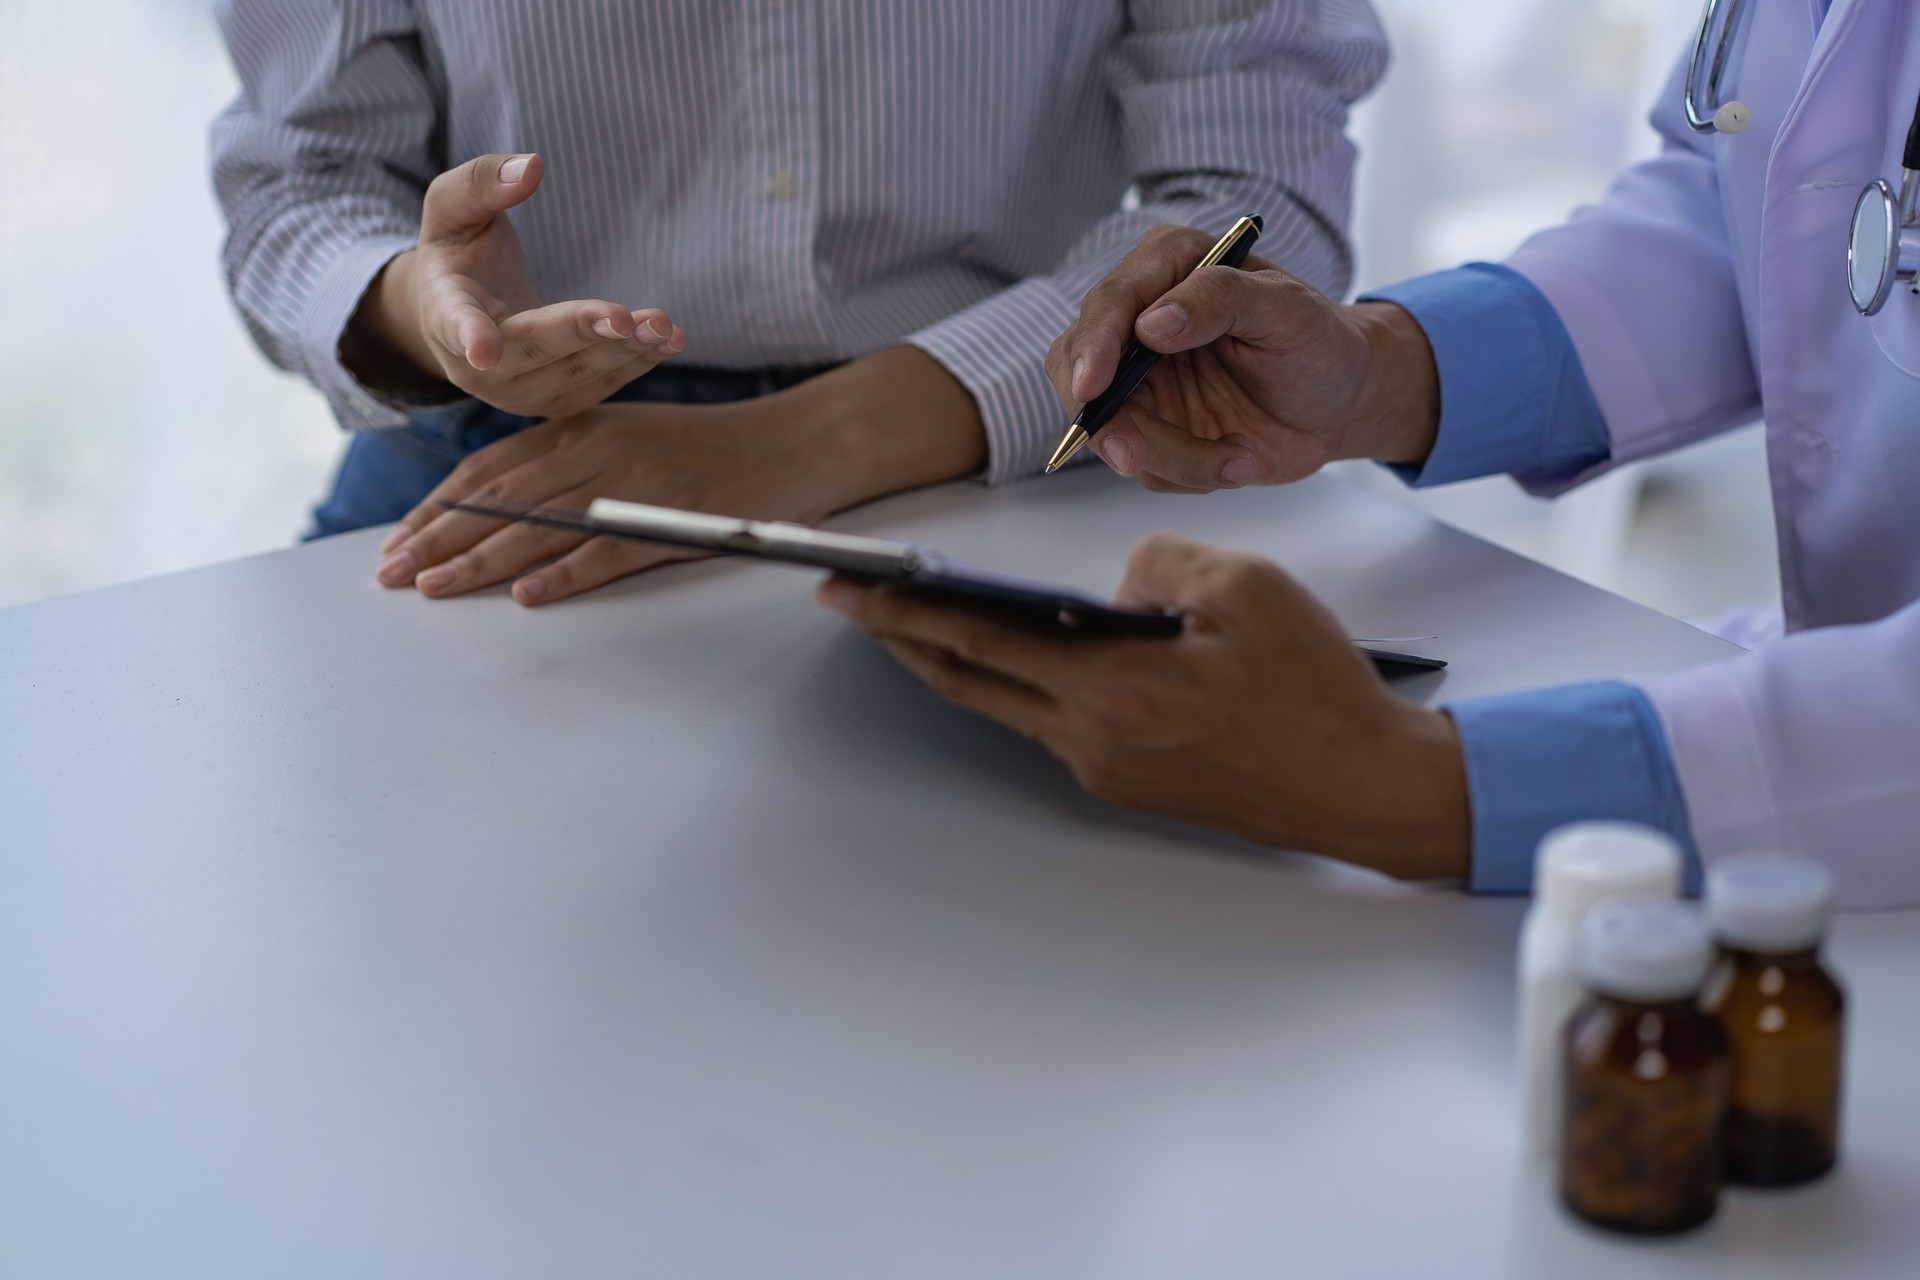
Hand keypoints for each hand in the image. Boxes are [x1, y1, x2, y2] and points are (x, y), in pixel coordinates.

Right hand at [342, 152, 687, 418]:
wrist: (464, 314)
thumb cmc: (458, 251)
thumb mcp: (453, 207)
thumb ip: (482, 183)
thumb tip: (532, 166)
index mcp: (444, 312)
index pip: (456, 323)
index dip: (471, 336)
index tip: (483, 351)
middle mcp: (477, 367)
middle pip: (534, 349)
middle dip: (580, 333)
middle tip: (623, 317)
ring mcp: (518, 393)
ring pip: (575, 375)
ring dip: (623, 351)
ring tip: (663, 325)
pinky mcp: (557, 402)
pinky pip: (601, 385)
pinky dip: (637, 363)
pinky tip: (670, 340)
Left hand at [376, 345, 989, 603]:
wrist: (802, 440)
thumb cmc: (720, 449)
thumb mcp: (634, 436)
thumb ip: (576, 462)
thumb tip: (515, 506)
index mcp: (584, 427)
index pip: (491, 469)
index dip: (438, 507)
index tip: (398, 541)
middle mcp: (600, 449)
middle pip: (501, 498)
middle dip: (438, 538)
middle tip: (391, 575)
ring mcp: (636, 484)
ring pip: (541, 524)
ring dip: (481, 560)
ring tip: (434, 590)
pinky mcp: (675, 518)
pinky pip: (611, 549)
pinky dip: (568, 573)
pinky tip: (528, 596)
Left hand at [817, 532, 1469, 880]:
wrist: (1362, 784)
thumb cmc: (1316, 691)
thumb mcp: (1245, 588)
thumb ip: (1157, 565)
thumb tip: (1113, 588)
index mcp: (1112, 691)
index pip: (980, 642)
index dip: (906, 611)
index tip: (851, 588)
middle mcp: (1093, 741)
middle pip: (970, 683)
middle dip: (901, 638)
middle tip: (848, 602)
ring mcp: (1106, 768)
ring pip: (1005, 706)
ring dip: (953, 664)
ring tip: (910, 622)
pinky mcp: (1129, 781)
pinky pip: (1050, 722)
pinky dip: (1013, 684)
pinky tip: (1008, 653)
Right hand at [1044, 225, 1440, 492]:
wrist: (1342, 402)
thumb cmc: (1321, 344)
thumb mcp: (1288, 312)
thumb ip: (1222, 301)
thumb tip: (1151, 324)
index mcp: (1167, 270)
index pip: (1107, 304)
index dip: (1092, 348)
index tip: (1092, 389)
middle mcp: (1139, 322)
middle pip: (1077, 371)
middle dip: (1107, 421)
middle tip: (1135, 458)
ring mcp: (1139, 381)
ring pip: (1110, 430)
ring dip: (1170, 457)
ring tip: (1237, 459)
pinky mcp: (1150, 429)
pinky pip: (1143, 465)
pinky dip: (1187, 473)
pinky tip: (1234, 459)